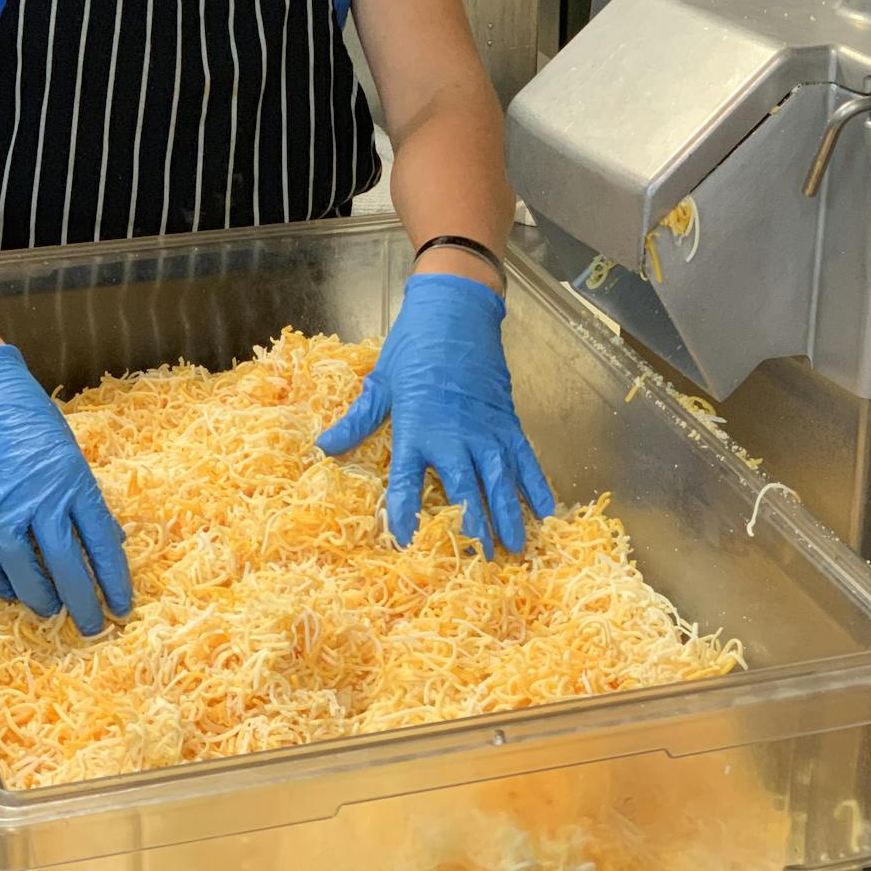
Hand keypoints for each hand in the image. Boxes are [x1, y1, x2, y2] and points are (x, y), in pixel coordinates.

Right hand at [0, 344, 131, 634]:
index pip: (100, 542)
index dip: (113, 578)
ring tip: (52, 609)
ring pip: (24, 569)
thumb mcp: (70, 454)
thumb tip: (108, 538)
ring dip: (40, 597)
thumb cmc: (30, 419)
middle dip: (82, 601)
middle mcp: (40, 499)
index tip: (122, 605)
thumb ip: (85, 498)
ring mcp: (1, 508)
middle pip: (66, 564)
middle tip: (91, 625)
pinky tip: (8, 592)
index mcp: (73, 482)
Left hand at [316, 273, 554, 555]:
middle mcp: (453, 433)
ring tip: (516, 549)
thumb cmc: (414, 344)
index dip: (405, 512)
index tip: (405, 542)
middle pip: (464, 488)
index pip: (406, 480)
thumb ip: (359, 419)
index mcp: (415, 426)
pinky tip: (546, 510)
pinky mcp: (507, 417)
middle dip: (474, 526)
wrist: (456, 309)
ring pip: (499, 479)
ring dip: (508, 514)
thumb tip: (323, 446)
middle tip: (481, 561)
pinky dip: (536, 483)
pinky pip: (524, 456)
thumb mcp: (382, 380)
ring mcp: (485, 426)